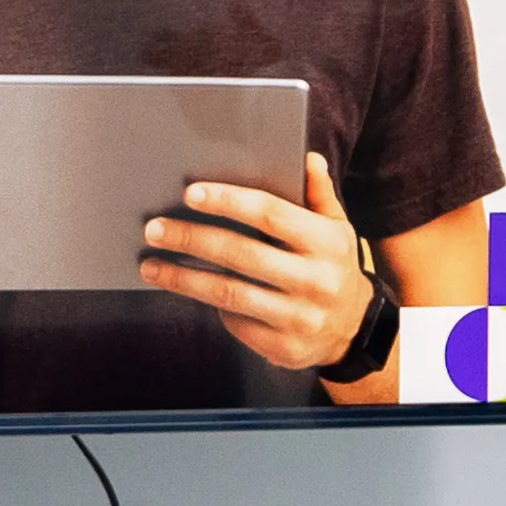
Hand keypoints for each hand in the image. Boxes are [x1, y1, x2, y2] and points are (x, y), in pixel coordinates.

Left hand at [142, 150, 380, 374]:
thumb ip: (318, 194)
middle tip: (154, 229)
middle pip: (241, 253)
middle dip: (192, 238)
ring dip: (183, 278)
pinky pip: (236, 322)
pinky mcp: (284, 348)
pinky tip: (192, 291)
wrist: (354, 330)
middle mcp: (316, 281)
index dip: (228, 201)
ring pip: (229, 293)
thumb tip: (308, 158)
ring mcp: (300, 318)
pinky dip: (211, 306)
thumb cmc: (333, 267)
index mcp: (327, 243)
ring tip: (152, 266)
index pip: (271, 214)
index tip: (191, 194)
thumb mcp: (336, 228)